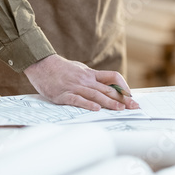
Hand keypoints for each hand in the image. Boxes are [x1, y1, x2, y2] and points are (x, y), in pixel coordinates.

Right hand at [24, 54, 139, 110]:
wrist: (42, 65)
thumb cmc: (61, 69)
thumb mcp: (79, 69)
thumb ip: (91, 77)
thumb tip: (105, 84)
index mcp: (90, 74)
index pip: (113, 77)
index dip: (123, 86)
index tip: (130, 96)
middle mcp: (86, 80)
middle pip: (107, 89)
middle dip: (122, 99)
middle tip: (133, 107)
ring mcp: (75, 87)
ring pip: (96, 95)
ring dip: (109, 103)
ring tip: (120, 109)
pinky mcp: (64, 94)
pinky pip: (78, 100)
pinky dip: (87, 104)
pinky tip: (96, 109)